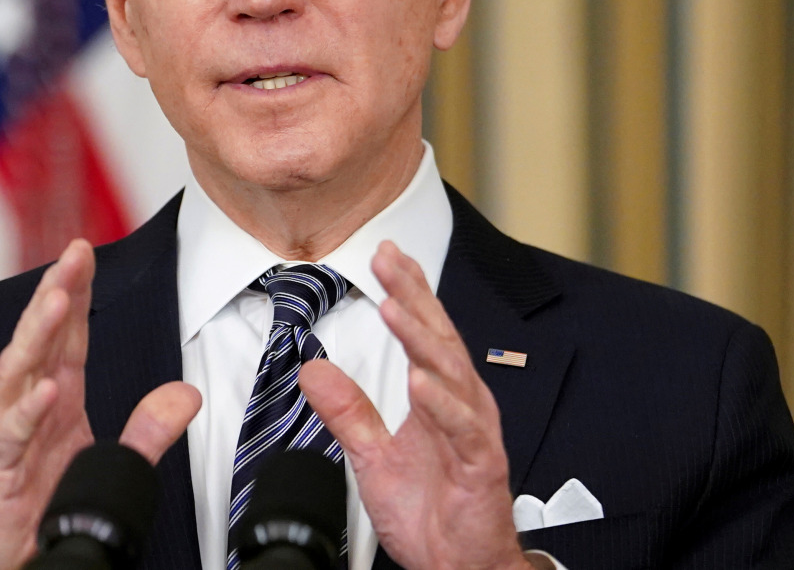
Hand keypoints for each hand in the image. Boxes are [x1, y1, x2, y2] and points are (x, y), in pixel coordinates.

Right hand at [0, 239, 201, 569]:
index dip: (74, 291)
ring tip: (57, 299)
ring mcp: (8, 438)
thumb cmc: (53, 508)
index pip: (66, 335)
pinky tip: (46, 389)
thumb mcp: (114, 463)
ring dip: (36, 335)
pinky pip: (9, 438)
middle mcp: (28, 408)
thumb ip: (148, 430)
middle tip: (72, 254)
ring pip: (15, 375)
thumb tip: (188, 394)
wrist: (16, 563)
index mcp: (55, 398)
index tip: (84, 250)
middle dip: (55, 293)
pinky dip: (27, 413)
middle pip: (39, 340)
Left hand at [299, 241, 528, 569]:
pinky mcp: (481, 465)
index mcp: (440, 396)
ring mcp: (474, 433)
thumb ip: (348, 411)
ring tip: (393, 307)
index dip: (407, 291)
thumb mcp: (373, 455)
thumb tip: (312, 370)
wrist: (457, 565)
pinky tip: (420, 380)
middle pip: (437, 338)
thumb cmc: (430, 509)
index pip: (423, 332)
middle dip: (412, 295)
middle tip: (387, 259)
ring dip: (420, 339)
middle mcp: (462, 405)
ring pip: (450, 374)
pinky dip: (442, 404)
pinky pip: (463, 429)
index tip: (384, 253)